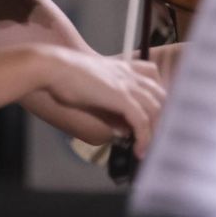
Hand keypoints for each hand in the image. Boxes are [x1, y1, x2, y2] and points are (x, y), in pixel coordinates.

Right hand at [38, 48, 164, 157]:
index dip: (156, 96)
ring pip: (156, 109)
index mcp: (122, 68)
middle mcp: (129, 74)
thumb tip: (123, 130)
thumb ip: (110, 108)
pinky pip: (141, 120)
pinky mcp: (120, 96)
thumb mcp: (92, 91)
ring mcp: (127, 84)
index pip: (152, 77)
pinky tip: (139, 150)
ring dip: (155, 132)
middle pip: (160, 94)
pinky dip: (144, 137)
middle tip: (156, 138)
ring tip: (149, 149)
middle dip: (162, 117)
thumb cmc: (64, 77)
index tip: (154, 118)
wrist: (53, 66)